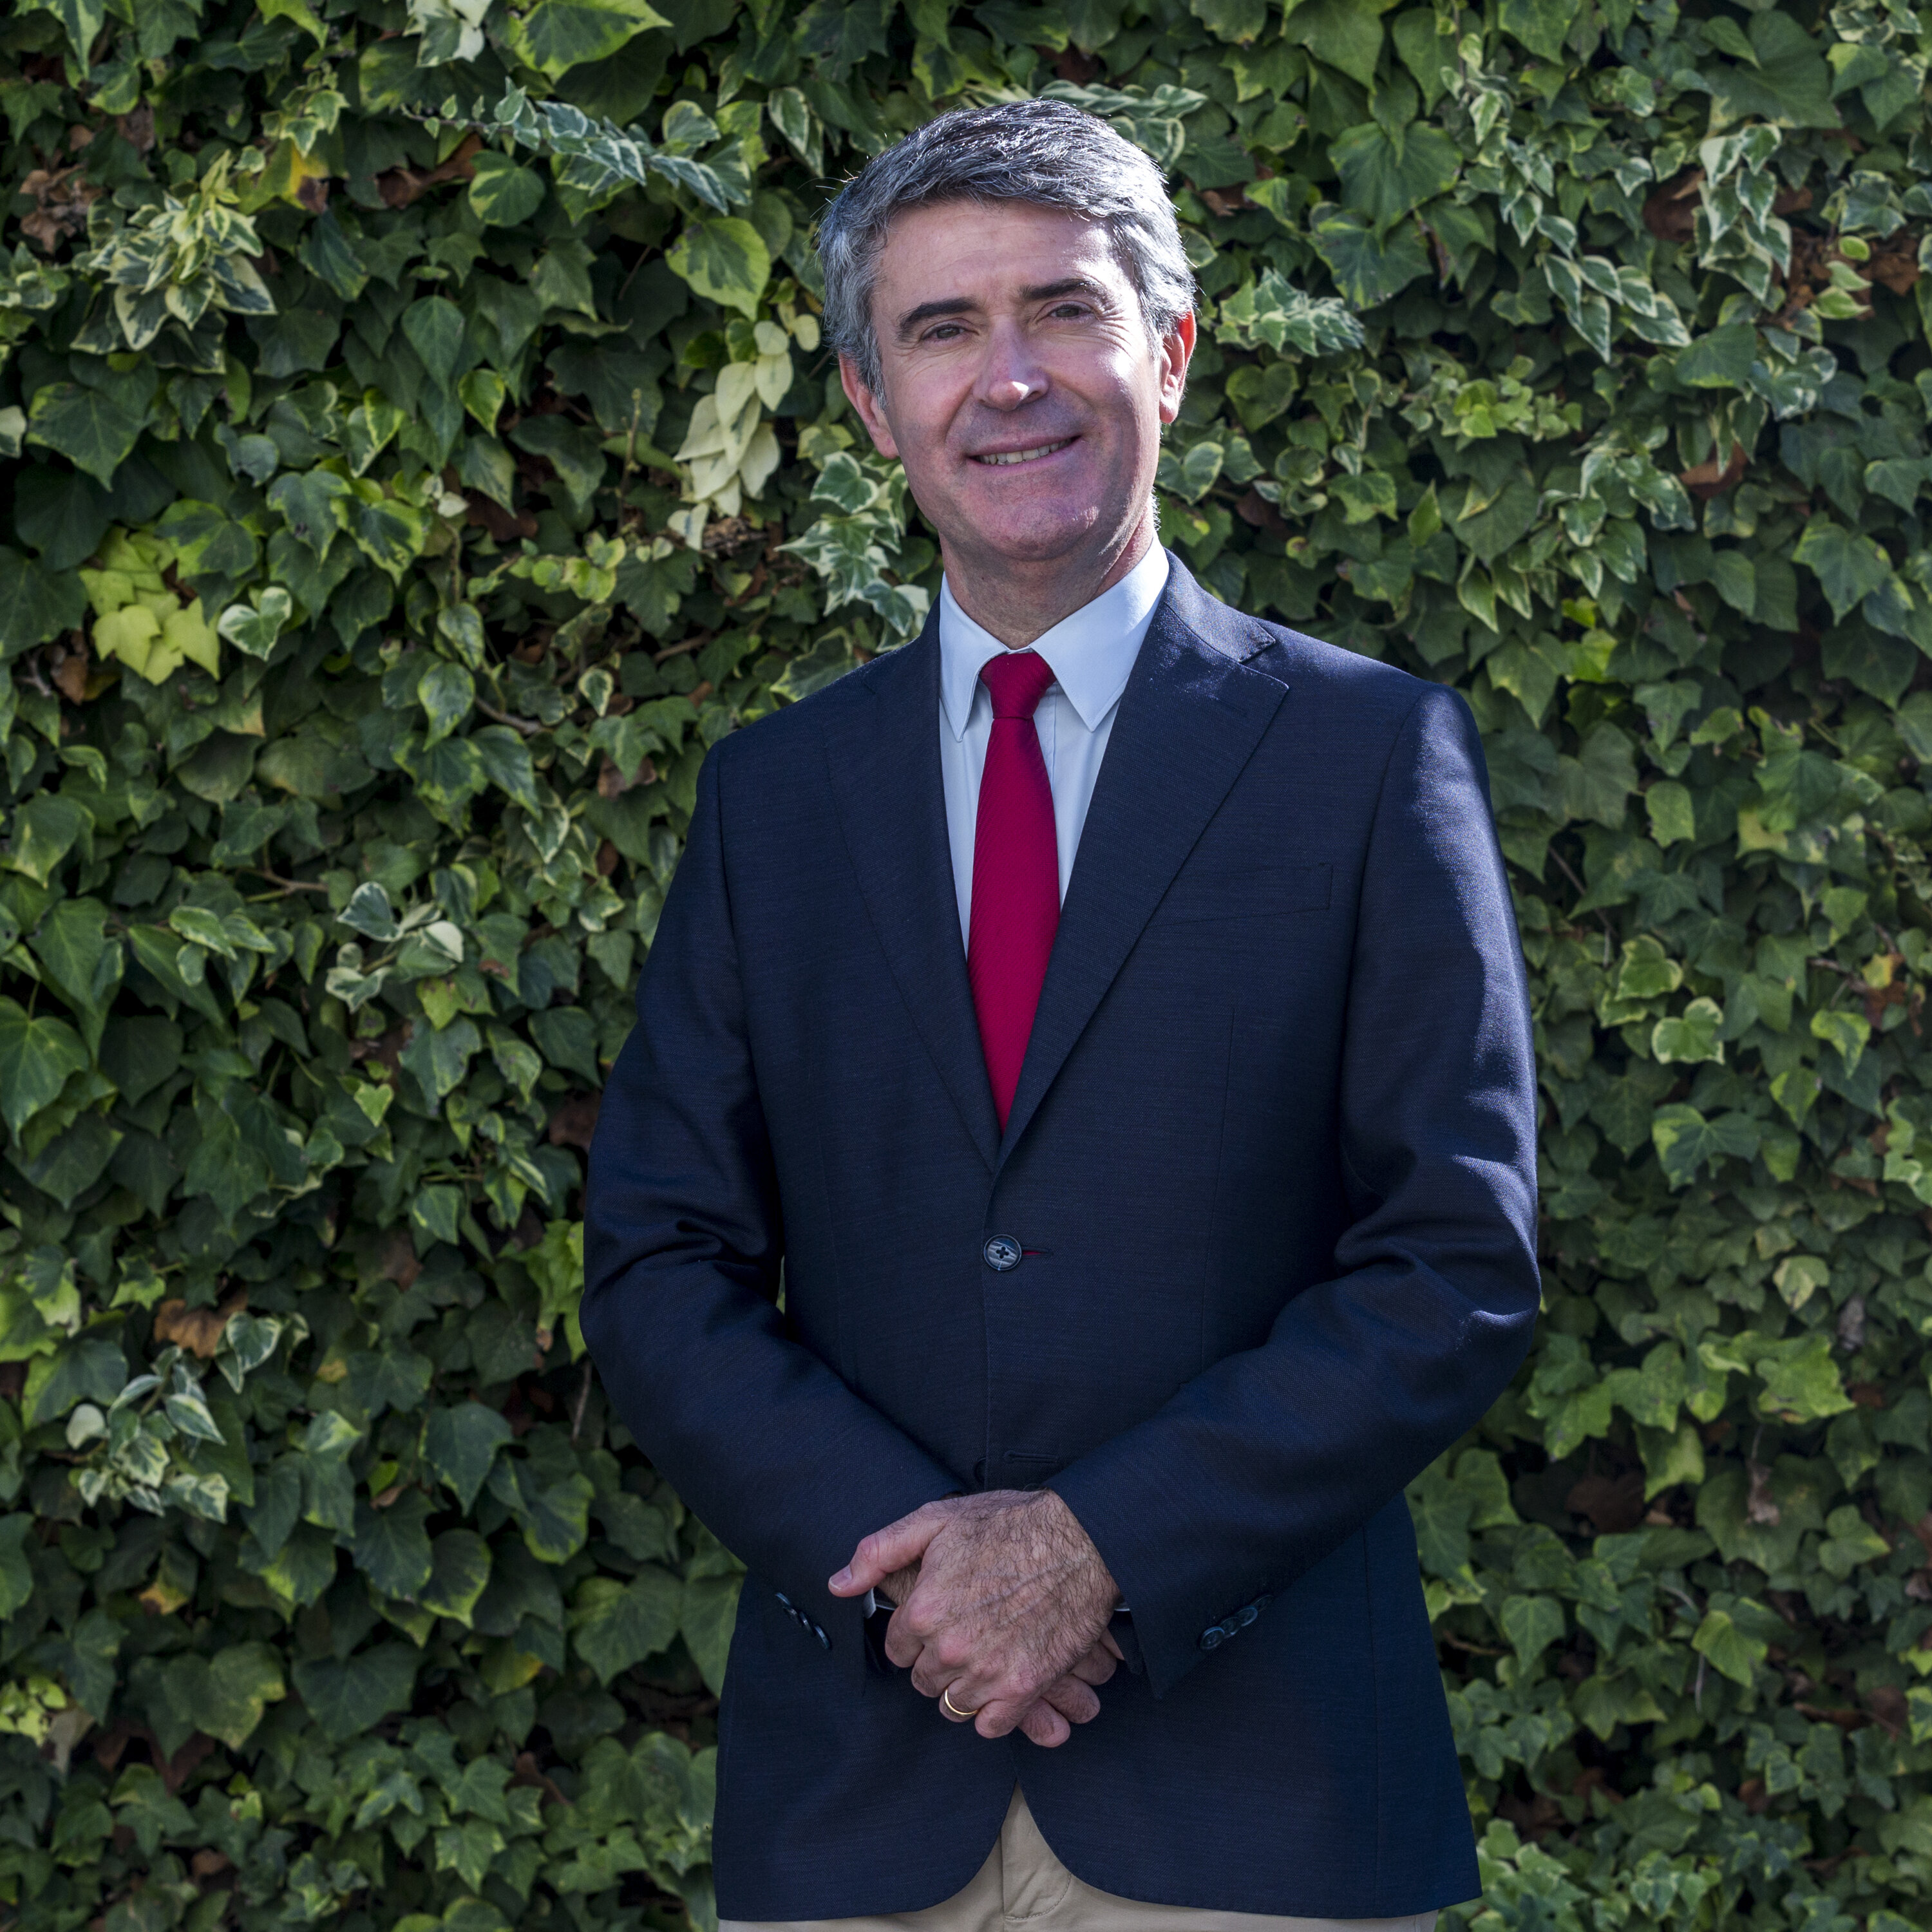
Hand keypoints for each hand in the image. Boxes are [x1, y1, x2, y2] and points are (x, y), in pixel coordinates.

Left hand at [830, 1489, 1118, 1740]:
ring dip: (964, 1684)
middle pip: (923, 1680)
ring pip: (953, 1704)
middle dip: (937, 1659)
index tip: (939, 1615)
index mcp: (923, 1610)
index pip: (898, 1648)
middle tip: (965, 1630)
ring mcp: (988, 1672)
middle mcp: (949, 1649)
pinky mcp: (1024, 1688)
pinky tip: (1003, 1679)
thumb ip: (879, 1552)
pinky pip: (990, 1726)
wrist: (1082, 1541)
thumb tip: (838, 1584)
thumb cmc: (1009, 1525)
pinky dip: (993, 1710)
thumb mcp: (936, 1520)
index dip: (917, 1630)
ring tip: (985, 1652)